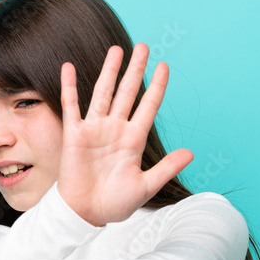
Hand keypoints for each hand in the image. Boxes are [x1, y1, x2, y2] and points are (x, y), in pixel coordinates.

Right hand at [57, 43, 193, 226]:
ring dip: (110, 71)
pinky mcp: (74, 135)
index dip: (157, 86)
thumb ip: (166, 168)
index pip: (148, 106)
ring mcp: (94, 130)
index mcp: (133, 140)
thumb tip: (191, 153)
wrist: (86, 214)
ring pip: (103, 93)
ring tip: (117, 49)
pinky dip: (70, 87)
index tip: (164, 66)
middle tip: (143, 46)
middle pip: (127, 92)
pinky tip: (69, 67)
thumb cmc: (115, 204)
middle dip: (135, 70)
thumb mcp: (146, 186)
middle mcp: (115, 130)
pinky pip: (71, 106)